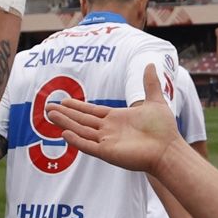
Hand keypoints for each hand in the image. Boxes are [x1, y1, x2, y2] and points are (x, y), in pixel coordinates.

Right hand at [49, 64, 181, 173]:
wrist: (169, 149)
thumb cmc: (164, 129)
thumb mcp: (155, 101)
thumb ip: (150, 84)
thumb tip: (149, 64)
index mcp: (117, 119)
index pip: (92, 112)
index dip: (77, 107)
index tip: (64, 101)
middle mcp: (109, 130)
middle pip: (82, 120)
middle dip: (65, 114)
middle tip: (48, 108)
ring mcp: (107, 142)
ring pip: (81, 131)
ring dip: (65, 123)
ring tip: (50, 115)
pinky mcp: (108, 153)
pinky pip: (88, 146)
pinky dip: (76, 140)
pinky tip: (64, 133)